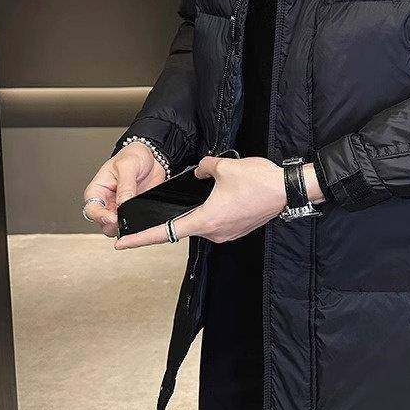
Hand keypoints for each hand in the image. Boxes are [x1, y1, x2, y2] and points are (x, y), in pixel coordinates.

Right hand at [82, 142, 166, 237]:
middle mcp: (107, 202)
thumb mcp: (128, 165)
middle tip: (127, 220)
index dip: (100, 217)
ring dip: (127, 226)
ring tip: (137, 218)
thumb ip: (125, 185)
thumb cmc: (133, 155)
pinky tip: (144, 219)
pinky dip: (139, 224)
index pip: (92, 210)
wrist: (153, 156)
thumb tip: (122, 203)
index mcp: (98, 190)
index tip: (113, 218)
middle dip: (115, 225)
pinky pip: (134, 223)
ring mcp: (120, 209)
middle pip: (104, 223)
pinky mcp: (134, 211)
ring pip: (118, 227)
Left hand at [114, 156, 324, 249]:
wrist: (288, 190)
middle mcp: (214, 232)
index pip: (164, 232)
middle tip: (171, 203)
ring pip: (203, 221)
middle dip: (177, 213)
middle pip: (185, 224)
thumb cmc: (258, 181)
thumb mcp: (223, 166)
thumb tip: (200, 170)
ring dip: (201, 208)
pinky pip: (218, 221)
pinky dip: (214, 210)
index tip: (121, 243)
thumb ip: (203, 167)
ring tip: (213, 190)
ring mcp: (227, 234)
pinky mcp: (238, 230)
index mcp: (205, 220)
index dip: (140, 239)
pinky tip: (224, 195)